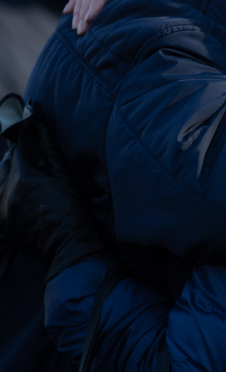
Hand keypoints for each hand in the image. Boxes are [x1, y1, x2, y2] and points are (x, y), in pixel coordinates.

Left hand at [0, 106, 105, 277]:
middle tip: (30, 160)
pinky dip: (6, 195)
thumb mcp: (65, 178)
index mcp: (24, 178)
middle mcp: (7, 191)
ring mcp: (2, 208)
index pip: (15, 149)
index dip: (21, 138)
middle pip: (4, 165)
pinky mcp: (1, 221)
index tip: (25, 128)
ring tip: (29, 182)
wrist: (67, 244)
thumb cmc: (73, 210)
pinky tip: (23, 198)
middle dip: (15, 159)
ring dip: (9, 177)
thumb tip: (39, 127)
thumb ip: (49, 152)